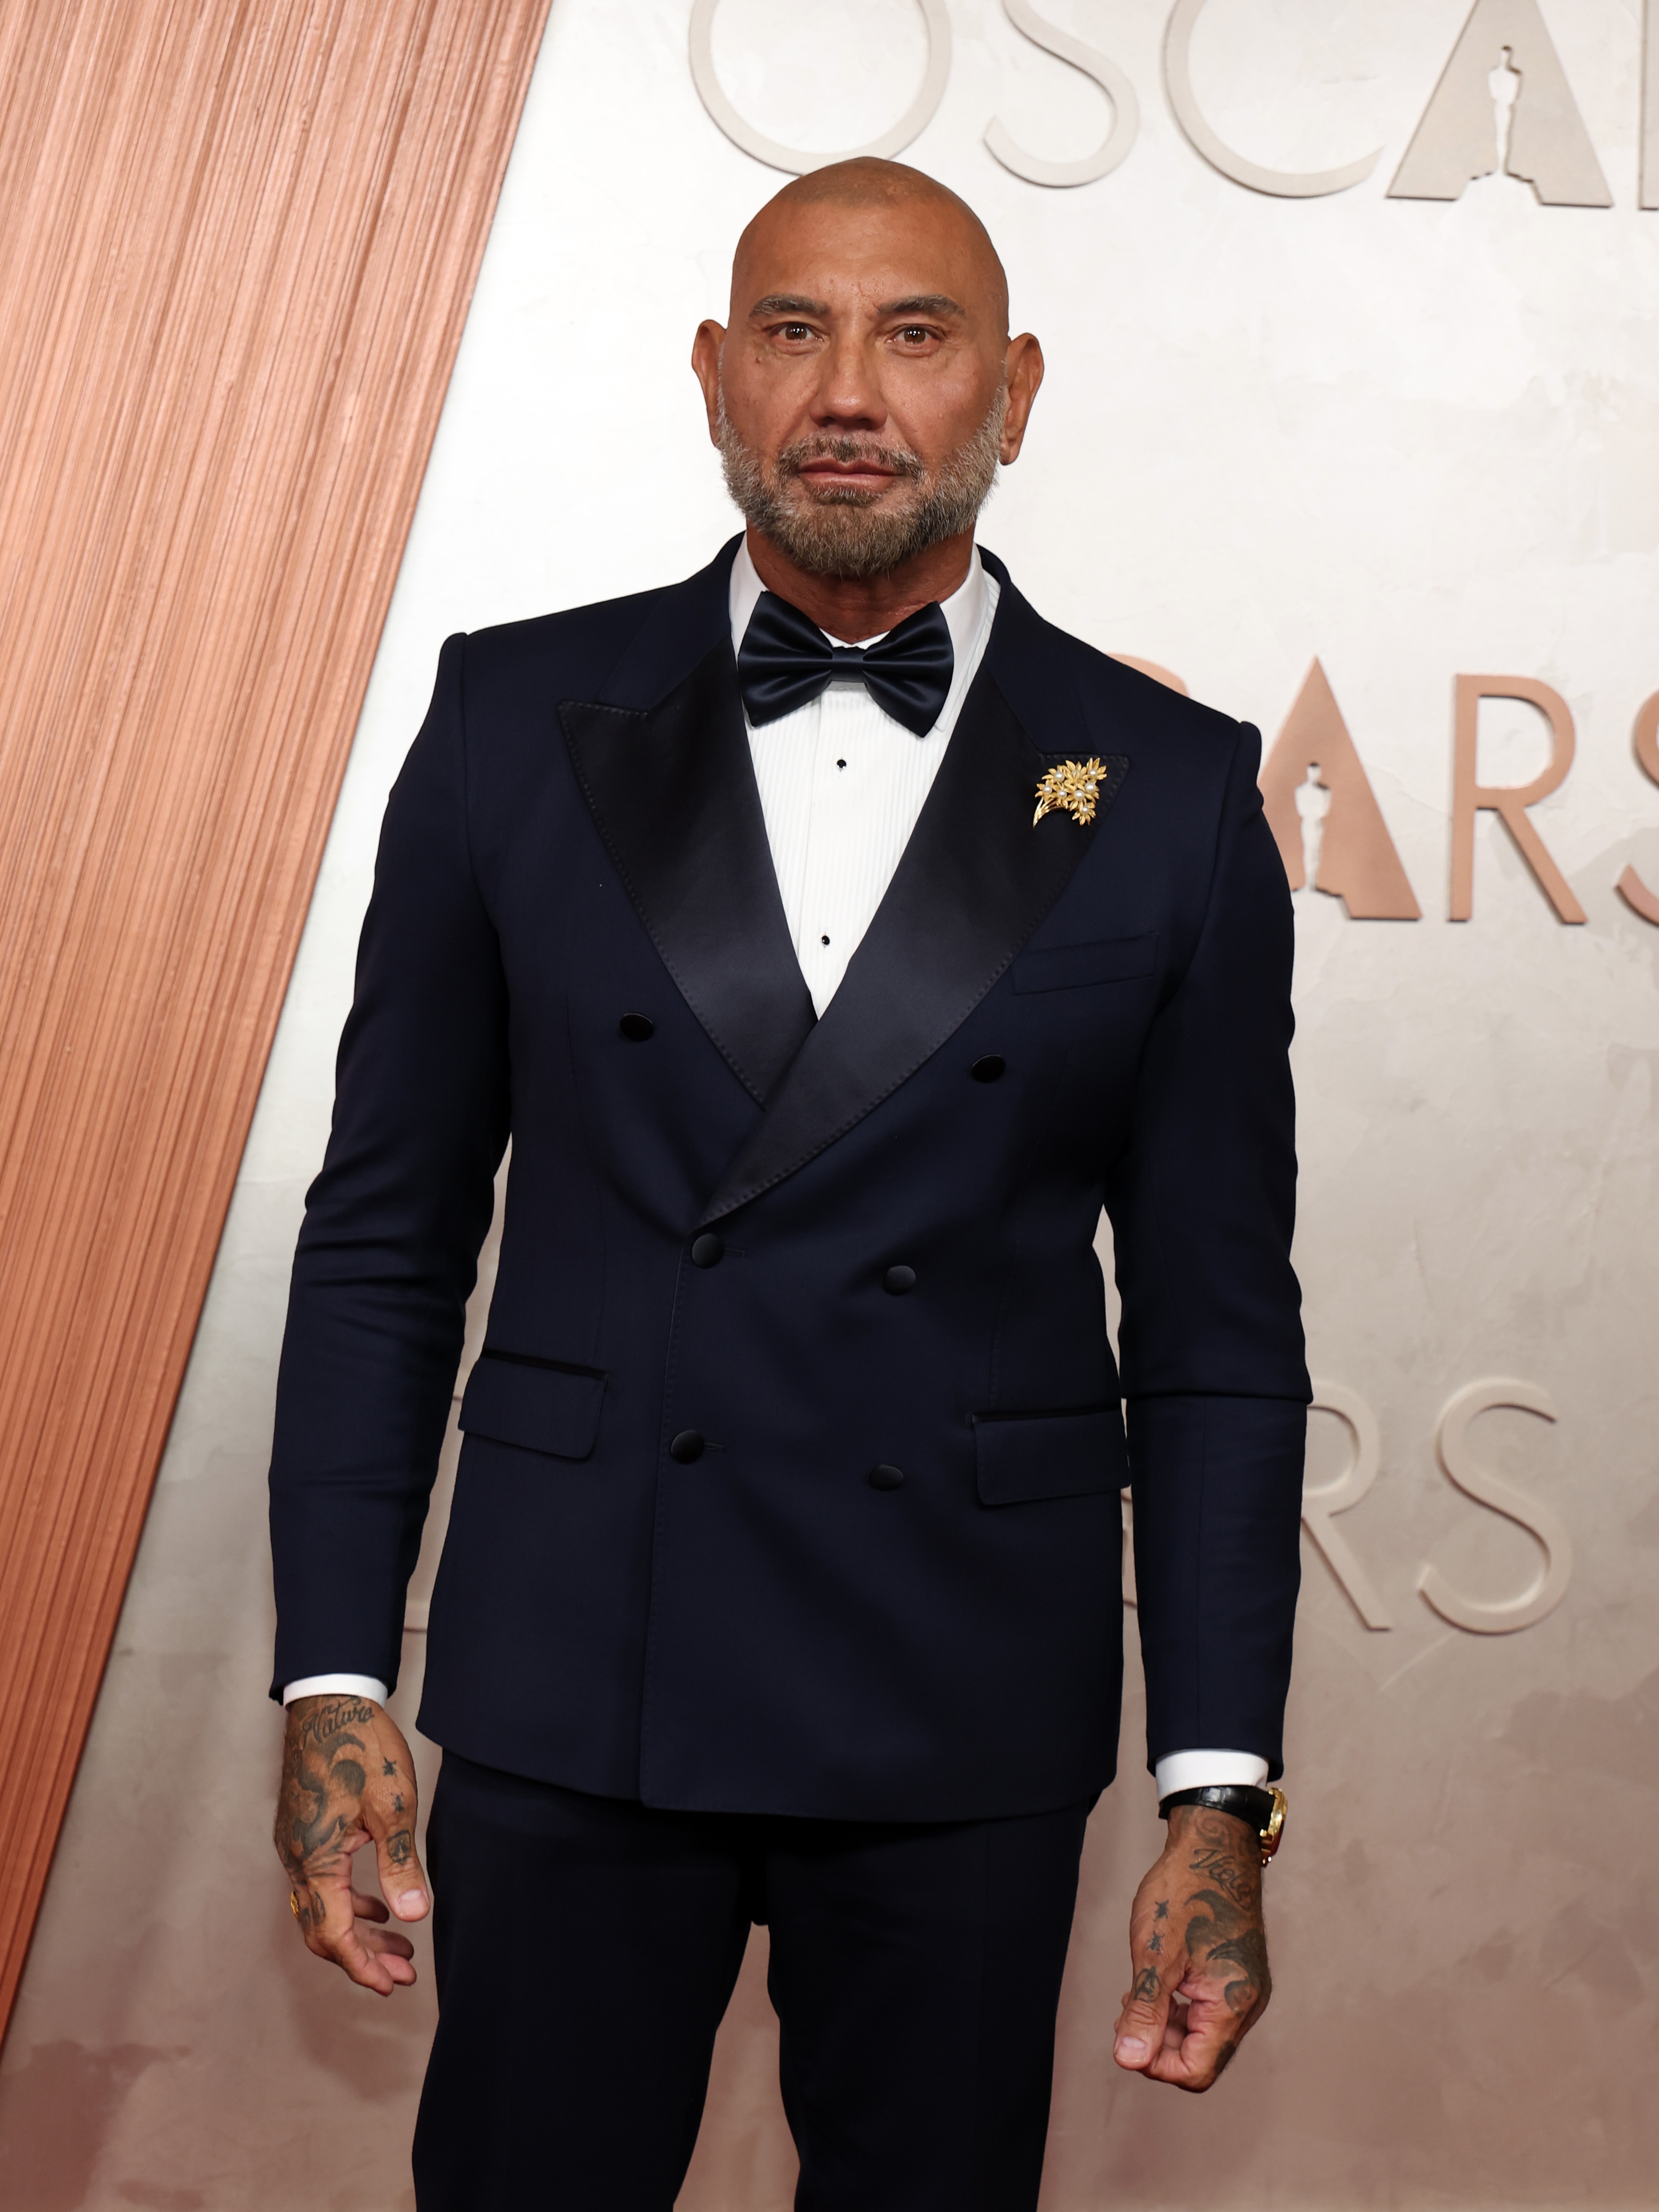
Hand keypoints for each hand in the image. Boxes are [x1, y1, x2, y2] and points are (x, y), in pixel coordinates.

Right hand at [273, 1693, 429, 1995]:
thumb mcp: (393, 1806)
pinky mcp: (302, 1831)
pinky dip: (350, 1901)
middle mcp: (295, 1859)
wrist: (328, 1701)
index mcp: (314, 1860)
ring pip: (323, 1907)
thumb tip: (414, 1918)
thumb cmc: (359, 1746)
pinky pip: (322, 1883)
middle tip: (403, 1973)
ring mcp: (295, 1845)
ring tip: (399, 1946)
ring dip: (359, 1931)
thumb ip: (400, 1866)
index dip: (362, 1965)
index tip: (391, 1984)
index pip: (333, 1934)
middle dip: (364, 1956)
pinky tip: (378, 1904)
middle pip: (324, 1929)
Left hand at [1112, 1803, 1271, 2089]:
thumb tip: (1128, 2060)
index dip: (1156, 2064)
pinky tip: (1158, 1984)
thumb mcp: (1155, 1955)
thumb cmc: (1186, 1892)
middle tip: (1127, 2012)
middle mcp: (1247, 2003)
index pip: (1196, 2070)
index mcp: (1232, 2004)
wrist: (1213, 1846)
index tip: (1127, 2035)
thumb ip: (1145, 2012)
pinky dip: (1179, 2007)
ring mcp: (1244, 1989)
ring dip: (1166, 2026)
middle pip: (1200, 2057)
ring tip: (1136, 1995)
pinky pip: (1208, 2010)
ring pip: (1202, 2034)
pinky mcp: (1237, 1974)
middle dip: (1159, 2044)